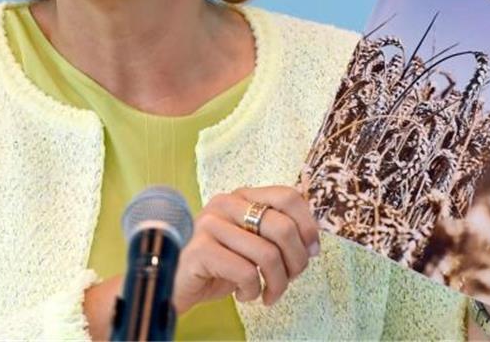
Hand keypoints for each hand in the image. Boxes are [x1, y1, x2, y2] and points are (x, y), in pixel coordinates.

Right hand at [172, 185, 320, 314]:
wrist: (176, 283)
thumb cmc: (219, 265)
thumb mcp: (251, 244)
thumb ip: (276, 233)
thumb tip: (313, 242)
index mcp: (242, 196)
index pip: (288, 196)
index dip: (308, 226)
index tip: (312, 251)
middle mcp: (226, 203)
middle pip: (283, 227)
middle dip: (296, 261)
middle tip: (288, 279)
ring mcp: (210, 224)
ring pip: (268, 254)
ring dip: (277, 283)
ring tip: (268, 293)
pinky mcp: (201, 250)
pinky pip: (246, 272)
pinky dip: (252, 291)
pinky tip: (243, 294)